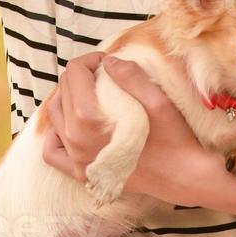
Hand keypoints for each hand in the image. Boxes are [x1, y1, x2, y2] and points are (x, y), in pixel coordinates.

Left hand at [41, 51, 206, 204]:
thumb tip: (108, 61)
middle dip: (81, 76)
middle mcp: (76, 139)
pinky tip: (73, 125)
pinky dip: (56, 134)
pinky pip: (53, 152)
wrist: (182, 177)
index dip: (91, 59)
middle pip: (63, 91)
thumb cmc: (173, 138)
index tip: (108, 61)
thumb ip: (130, 76)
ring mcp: (76, 159)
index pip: (74, 73)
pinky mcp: (82, 173)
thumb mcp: (156, 99)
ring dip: (68, 98)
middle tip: (104, 74)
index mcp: (89, 118)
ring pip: (54, 116)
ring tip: (89, 94)